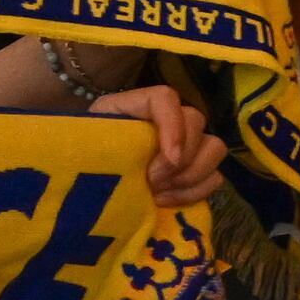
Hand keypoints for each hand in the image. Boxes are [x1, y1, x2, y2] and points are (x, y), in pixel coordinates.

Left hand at [97, 82, 220, 211]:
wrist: (89, 182)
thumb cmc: (84, 156)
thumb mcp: (85, 142)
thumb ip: (103, 140)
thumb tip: (126, 155)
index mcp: (136, 104)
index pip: (165, 98)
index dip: (173, 125)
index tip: (169, 158)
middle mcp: (166, 118)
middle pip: (196, 121)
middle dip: (179, 158)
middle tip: (152, 182)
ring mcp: (186, 143)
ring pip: (214, 148)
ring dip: (190, 176)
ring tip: (158, 193)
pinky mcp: (195, 170)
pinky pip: (215, 177)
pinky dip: (195, 192)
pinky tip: (165, 201)